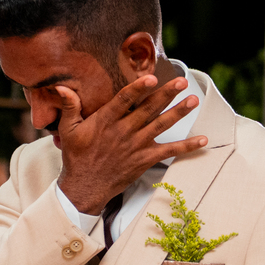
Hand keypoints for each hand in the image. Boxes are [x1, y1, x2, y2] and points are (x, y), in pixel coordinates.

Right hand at [56, 75, 207, 214]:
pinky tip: (203, 140)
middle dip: (166, 94)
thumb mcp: (68, 129)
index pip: (123, 100)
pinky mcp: (145, 159)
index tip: (151, 77)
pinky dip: (187, 146)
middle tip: (181, 82)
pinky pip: (170, 152)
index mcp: (105, 121)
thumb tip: (60, 85)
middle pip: (148, 109)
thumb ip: (69, 106)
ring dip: (179, 113)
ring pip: (161, 125)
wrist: (85, 186)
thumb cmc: (77, 156)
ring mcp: (136, 146)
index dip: (138, 88)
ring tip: (193, 100)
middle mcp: (123, 132)